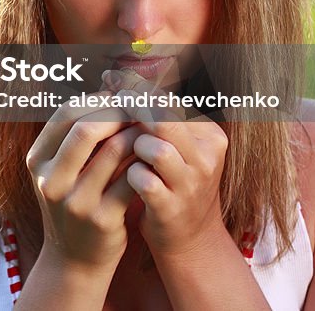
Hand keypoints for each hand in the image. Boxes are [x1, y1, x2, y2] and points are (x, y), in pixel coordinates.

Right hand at [25, 95, 139, 270]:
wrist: (74, 259)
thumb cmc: (72, 201)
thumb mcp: (59, 169)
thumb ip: (75, 134)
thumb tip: (109, 87)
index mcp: (36, 161)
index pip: (64, 114)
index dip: (96, 99)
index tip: (119, 95)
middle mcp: (51, 181)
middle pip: (86, 129)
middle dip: (118, 113)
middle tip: (139, 107)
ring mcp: (76, 202)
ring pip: (114, 152)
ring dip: (137, 135)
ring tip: (149, 129)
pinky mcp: (103, 220)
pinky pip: (131, 180)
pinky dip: (144, 163)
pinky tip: (151, 158)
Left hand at [103, 69, 228, 256]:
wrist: (188, 237)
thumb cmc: (170, 180)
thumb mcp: (172, 145)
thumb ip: (150, 114)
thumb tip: (112, 77)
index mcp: (209, 135)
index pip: (169, 101)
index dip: (135, 87)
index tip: (109, 77)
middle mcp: (206, 158)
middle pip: (164, 120)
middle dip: (130, 107)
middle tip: (106, 101)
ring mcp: (192, 185)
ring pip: (155, 148)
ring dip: (130, 146)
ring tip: (119, 152)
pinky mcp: (173, 208)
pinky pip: (142, 180)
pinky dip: (128, 175)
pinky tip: (122, 177)